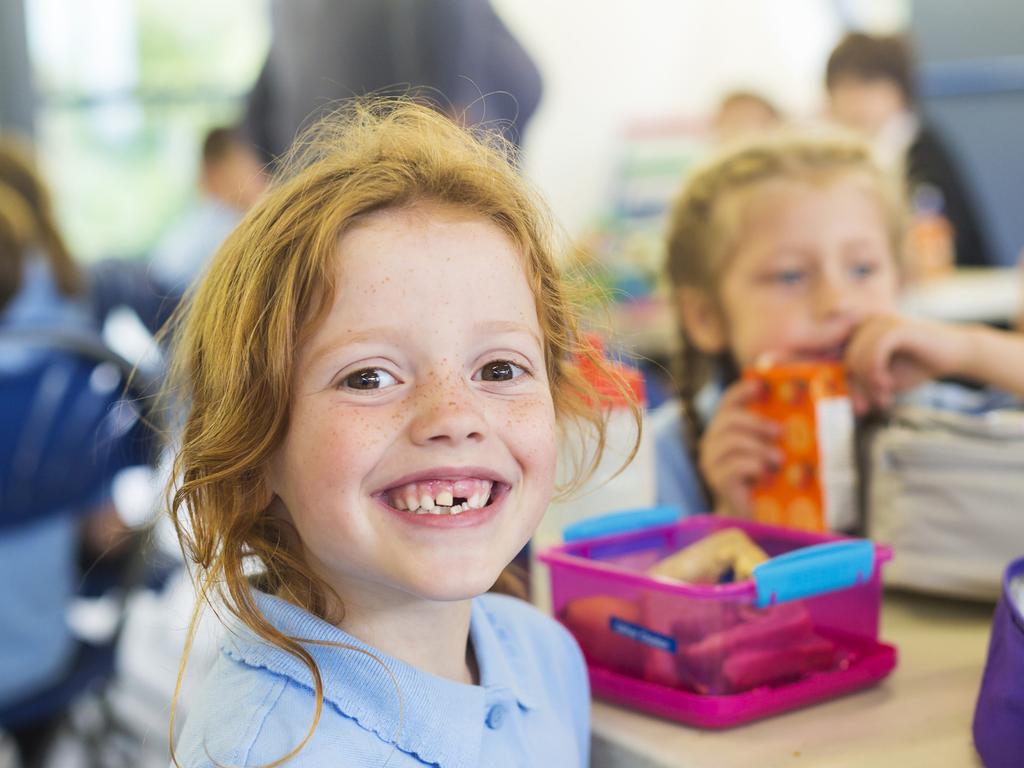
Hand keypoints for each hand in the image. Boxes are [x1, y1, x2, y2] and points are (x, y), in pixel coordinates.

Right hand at [699, 379, 781, 517]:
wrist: (752, 514)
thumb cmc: (765, 478)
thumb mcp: (769, 450)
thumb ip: (773, 434)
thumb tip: (795, 417)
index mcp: (724, 430)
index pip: (728, 402)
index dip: (742, 390)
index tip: (761, 386)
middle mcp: (712, 443)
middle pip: (729, 419)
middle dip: (757, 422)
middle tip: (780, 431)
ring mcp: (711, 462)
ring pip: (732, 441)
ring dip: (760, 447)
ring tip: (779, 459)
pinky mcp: (717, 481)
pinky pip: (734, 465)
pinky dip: (753, 465)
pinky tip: (766, 473)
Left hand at [844, 314, 970, 413]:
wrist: (955, 354)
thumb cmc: (917, 366)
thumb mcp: (884, 381)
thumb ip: (864, 388)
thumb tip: (852, 408)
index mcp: (860, 333)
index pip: (841, 362)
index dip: (849, 386)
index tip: (860, 408)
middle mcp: (866, 324)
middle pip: (847, 362)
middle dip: (859, 389)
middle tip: (875, 406)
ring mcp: (880, 322)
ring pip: (857, 358)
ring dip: (868, 384)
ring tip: (884, 397)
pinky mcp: (895, 326)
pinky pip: (873, 353)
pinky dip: (876, 373)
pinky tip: (887, 385)